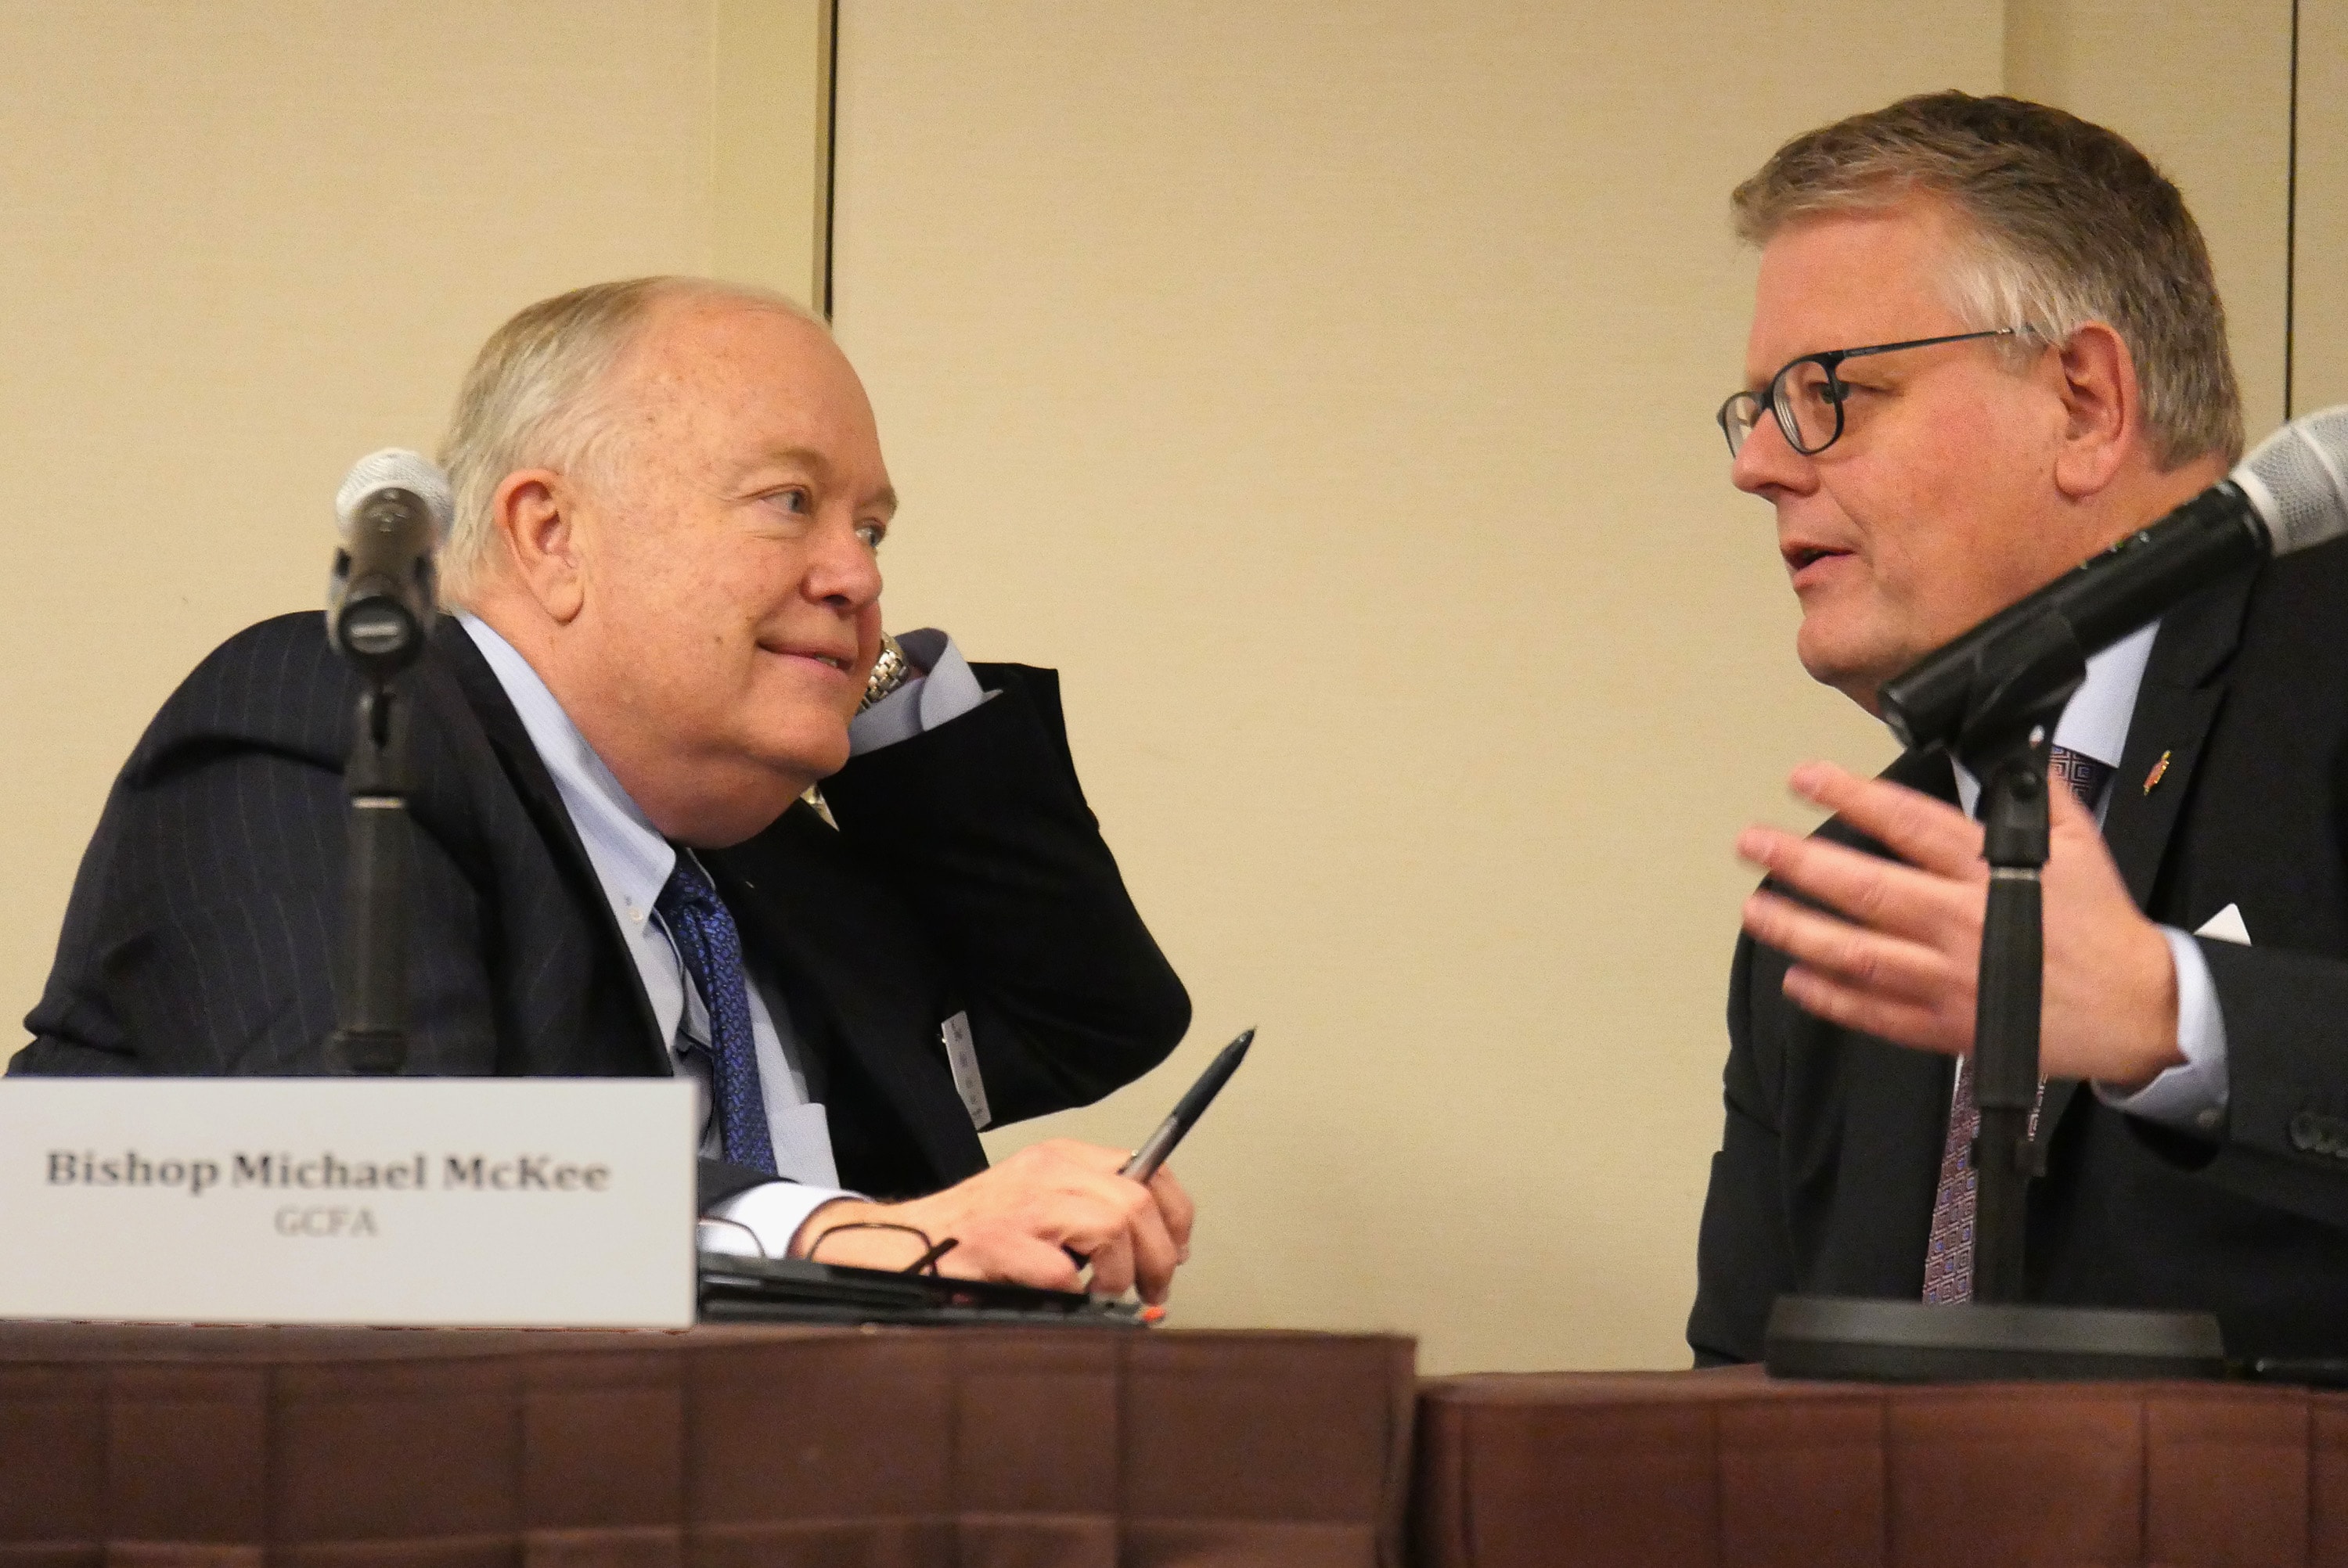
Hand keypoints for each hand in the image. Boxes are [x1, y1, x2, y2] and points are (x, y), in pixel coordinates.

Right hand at [787, 1139, 1194, 1302]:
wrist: (906, 1246)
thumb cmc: (979, 1236)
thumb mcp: (1043, 1205)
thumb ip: (1094, 1213)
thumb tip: (1161, 1253)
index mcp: (1063, 1158)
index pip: (1149, 1169)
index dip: (1176, 1215)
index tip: (1177, 1252)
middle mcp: (1047, 1171)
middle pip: (1138, 1201)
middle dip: (1158, 1257)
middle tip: (1151, 1293)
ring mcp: (1021, 1204)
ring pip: (1112, 1226)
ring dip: (1120, 1275)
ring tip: (1105, 1297)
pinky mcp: (996, 1241)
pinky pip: (1061, 1270)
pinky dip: (1072, 1294)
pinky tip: (1060, 1301)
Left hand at [1735, 761, 2182, 1088]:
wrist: (2135, 1009)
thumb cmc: (2101, 925)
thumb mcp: (2082, 844)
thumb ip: (2039, 793)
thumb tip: (2013, 748)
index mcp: (1989, 871)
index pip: (1908, 823)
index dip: (1851, 797)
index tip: (1804, 779)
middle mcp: (1961, 922)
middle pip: (1866, 888)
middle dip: (1800, 863)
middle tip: (1753, 844)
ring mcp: (1949, 978)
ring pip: (1857, 953)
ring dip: (1798, 930)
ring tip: (1756, 908)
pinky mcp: (1947, 1025)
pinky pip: (1876, 1012)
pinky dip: (1830, 998)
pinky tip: (1795, 978)